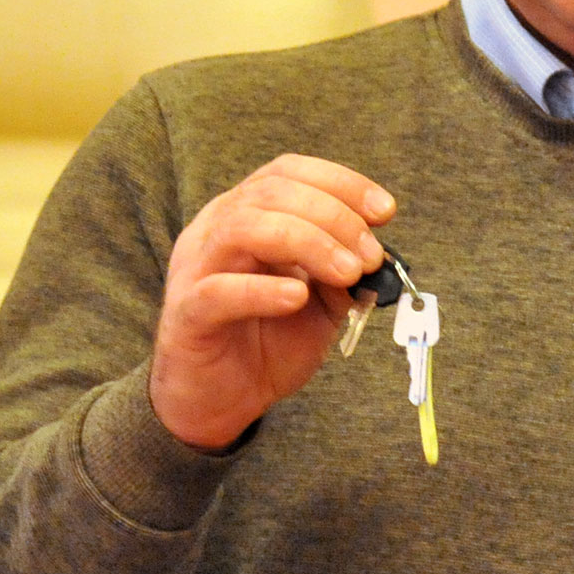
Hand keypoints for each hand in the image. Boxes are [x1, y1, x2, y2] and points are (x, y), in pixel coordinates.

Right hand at [148, 153, 394, 450]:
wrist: (219, 400)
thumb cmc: (266, 342)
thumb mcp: (320, 303)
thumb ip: (342, 275)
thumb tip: (376, 254)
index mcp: (246, 214)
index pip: (287, 172)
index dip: (340, 183)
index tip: (386, 211)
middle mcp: (215, 229)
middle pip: (271, 193)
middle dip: (333, 217)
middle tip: (370, 256)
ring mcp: (196, 268)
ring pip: (242, 227)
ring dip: (306, 242)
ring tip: (346, 273)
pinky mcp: (187, 314)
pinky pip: (217, 290)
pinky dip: (262, 289)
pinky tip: (297, 297)